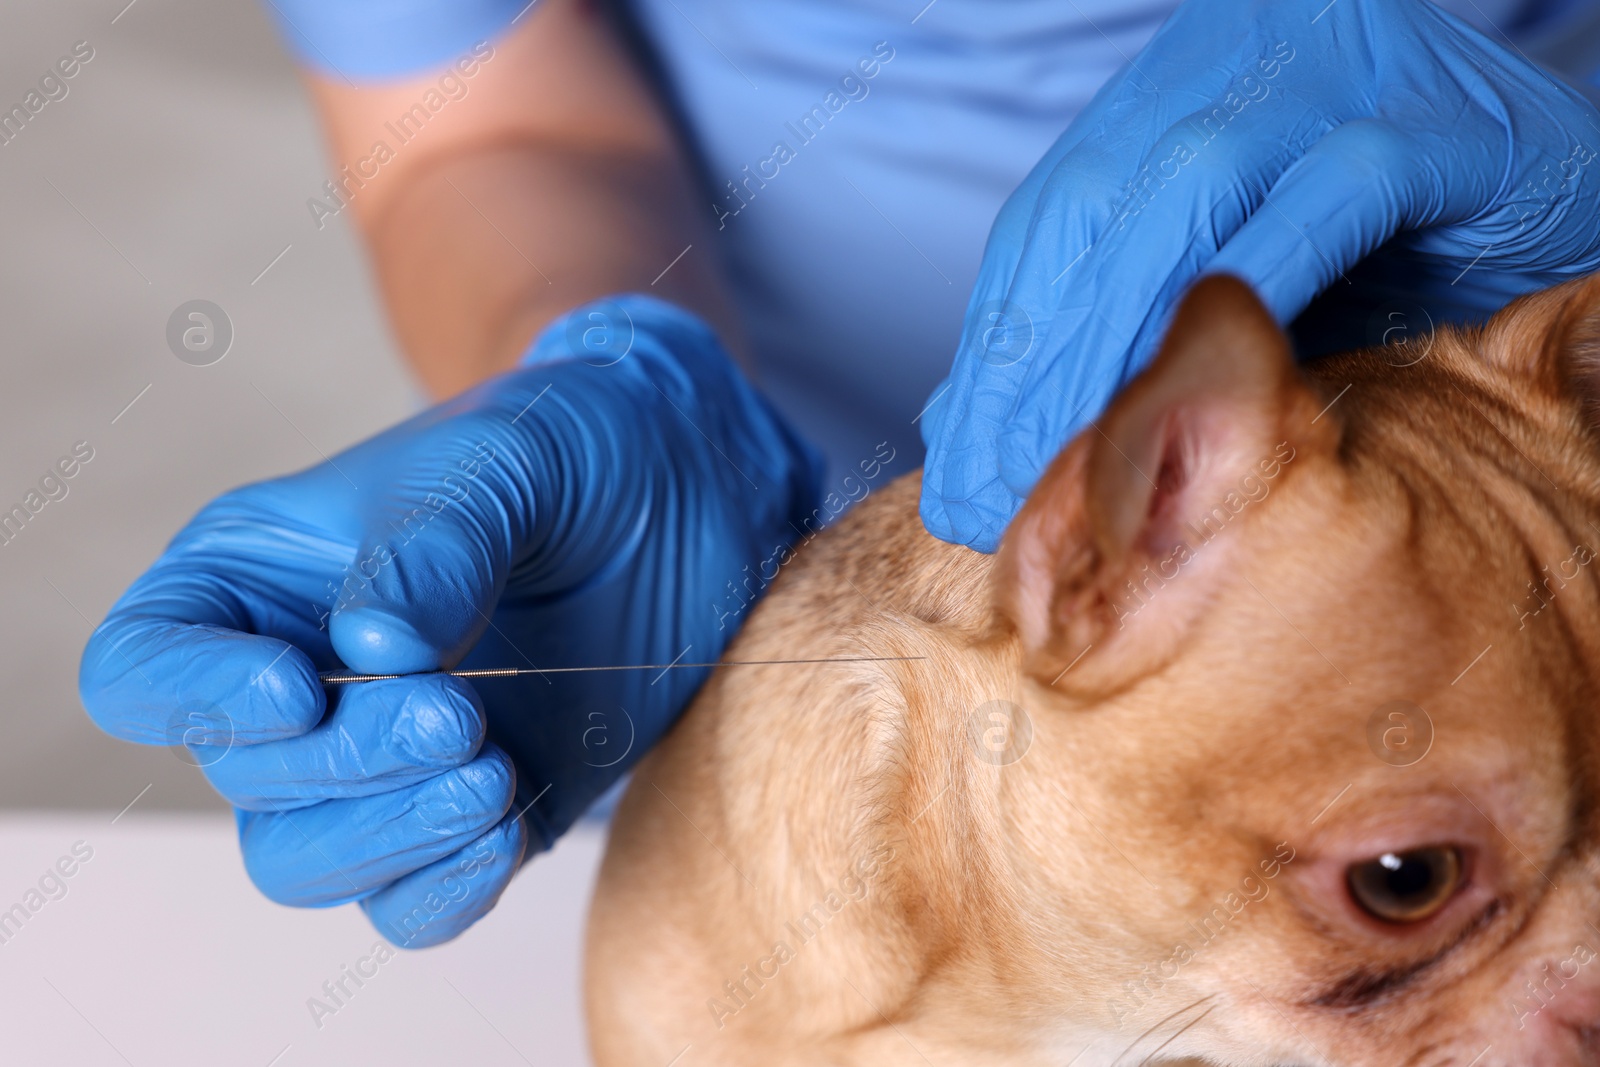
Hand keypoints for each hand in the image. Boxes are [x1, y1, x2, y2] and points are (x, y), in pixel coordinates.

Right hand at [80, 296, 818, 946]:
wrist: (687, 489)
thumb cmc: (571, 444)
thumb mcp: (508, 455)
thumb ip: (437, 542)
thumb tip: (372, 647)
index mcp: (257, 577)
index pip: (142, 668)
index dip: (191, 700)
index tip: (300, 689)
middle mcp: (300, 677)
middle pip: (244, 778)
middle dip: (347, 762)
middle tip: (460, 714)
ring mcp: (382, 755)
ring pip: (309, 862)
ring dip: (391, 837)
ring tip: (492, 772)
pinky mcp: (466, 809)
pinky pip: (410, 902)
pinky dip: (444, 887)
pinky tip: (506, 830)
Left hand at [920, 0, 1599, 550]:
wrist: (1549, 199)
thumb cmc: (1384, 254)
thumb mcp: (1219, 287)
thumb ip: (1108, 335)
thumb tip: (963, 430)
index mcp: (1174, 89)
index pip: (1051, 219)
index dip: (997, 346)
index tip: (963, 462)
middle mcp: (1240, 56)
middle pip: (1096, 210)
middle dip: (1035, 360)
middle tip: (996, 484)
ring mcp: (1338, 72)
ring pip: (1186, 198)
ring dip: (1119, 342)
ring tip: (1075, 462)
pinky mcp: (1434, 122)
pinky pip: (1322, 209)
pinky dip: (1254, 303)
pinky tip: (1197, 395)